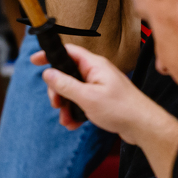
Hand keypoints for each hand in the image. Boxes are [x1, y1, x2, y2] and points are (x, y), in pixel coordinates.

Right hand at [40, 44, 177, 147]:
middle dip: (58, 90)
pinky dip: (75, 112)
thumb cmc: (121, 108)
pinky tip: (74, 124)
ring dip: (66, 105)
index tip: (35, 61)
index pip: (68, 52)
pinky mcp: (101, 99)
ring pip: (73, 91)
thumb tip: (47, 73)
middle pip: (67, 73)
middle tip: (56, 104)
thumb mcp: (87, 97)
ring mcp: (99, 85)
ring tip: (67, 120)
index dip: (51, 54)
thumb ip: (66, 84)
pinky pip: (81, 101)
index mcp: (94, 65)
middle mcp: (96, 72)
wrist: (142, 126)